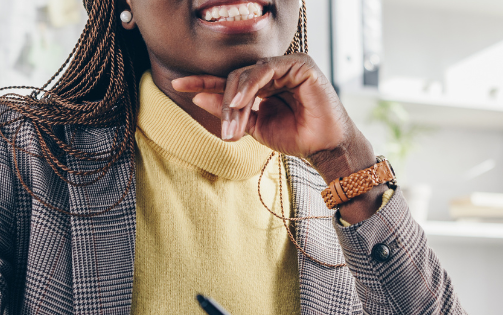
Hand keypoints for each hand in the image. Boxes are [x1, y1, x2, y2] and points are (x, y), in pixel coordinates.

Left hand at [172, 54, 349, 157]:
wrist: (324, 148)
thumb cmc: (296, 137)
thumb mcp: (255, 126)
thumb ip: (230, 112)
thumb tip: (198, 98)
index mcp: (264, 84)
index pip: (229, 80)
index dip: (204, 82)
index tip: (178, 85)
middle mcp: (275, 71)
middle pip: (235, 77)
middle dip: (225, 103)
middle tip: (226, 132)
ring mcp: (287, 64)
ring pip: (247, 74)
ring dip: (235, 99)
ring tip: (234, 125)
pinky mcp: (300, 64)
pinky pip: (266, 70)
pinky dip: (250, 85)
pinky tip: (241, 101)